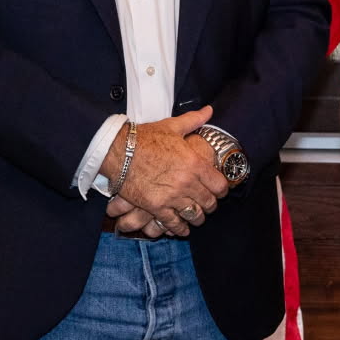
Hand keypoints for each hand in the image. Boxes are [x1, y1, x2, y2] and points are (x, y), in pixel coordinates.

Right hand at [106, 109, 231, 235]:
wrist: (118, 151)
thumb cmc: (145, 138)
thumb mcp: (172, 127)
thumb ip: (194, 120)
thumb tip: (209, 110)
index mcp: (194, 163)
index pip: (220, 185)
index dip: (222, 190)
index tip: (219, 191)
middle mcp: (187, 183)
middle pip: (209, 203)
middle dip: (210, 205)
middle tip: (208, 204)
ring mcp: (172, 197)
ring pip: (194, 215)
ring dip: (197, 218)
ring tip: (196, 216)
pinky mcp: (155, 207)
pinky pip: (173, 224)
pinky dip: (179, 229)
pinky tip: (181, 229)